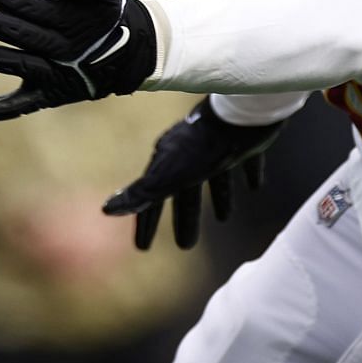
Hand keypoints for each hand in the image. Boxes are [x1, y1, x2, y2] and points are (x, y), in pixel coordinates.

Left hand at [0, 0, 155, 119]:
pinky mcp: (53, 94)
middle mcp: (62, 47)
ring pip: (16, 65)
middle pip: (16, 33)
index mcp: (69, 19)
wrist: (132, 51)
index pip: (25, 4)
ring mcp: (58, 73)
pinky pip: (25, 104)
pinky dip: (0, 109)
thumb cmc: (102, 11)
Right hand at [103, 98, 281, 249]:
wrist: (238, 114)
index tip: (143, 248)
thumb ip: (142, 193)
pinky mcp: (243, 143)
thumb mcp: (169, 175)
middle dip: (184, 218)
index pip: (152, 199)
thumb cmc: (202, 148)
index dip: (147, 224)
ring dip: (217, 200)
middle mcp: (189, 155)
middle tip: (187, 246)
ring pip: (213, 179)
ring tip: (224, 220)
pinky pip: (244, 164)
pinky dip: (247, 175)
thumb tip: (106, 209)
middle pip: (184, 194)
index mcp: (168, 162)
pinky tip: (256, 186)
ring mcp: (216, 148)